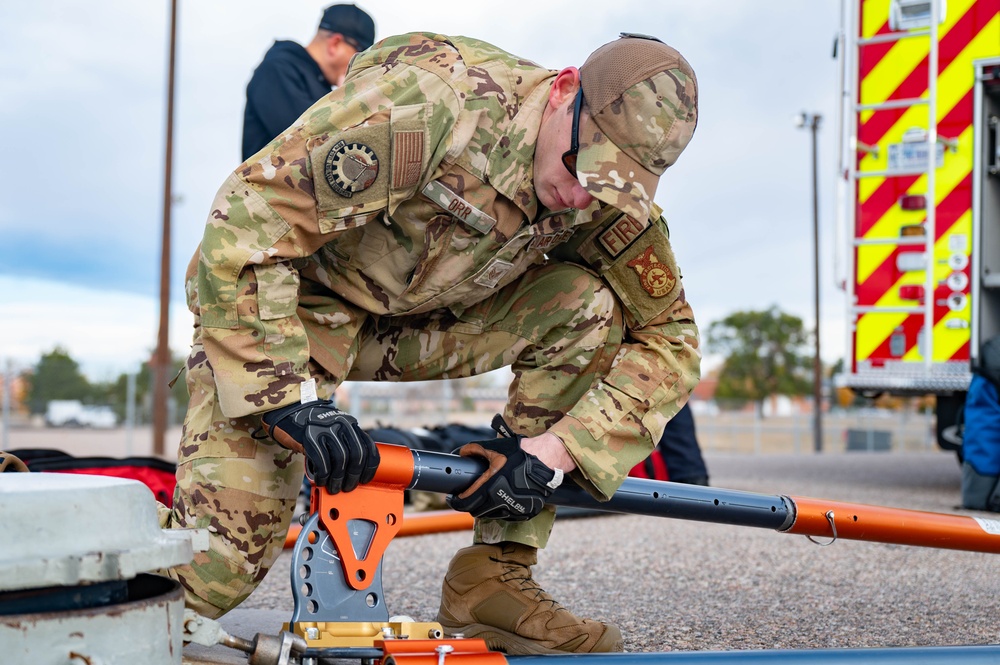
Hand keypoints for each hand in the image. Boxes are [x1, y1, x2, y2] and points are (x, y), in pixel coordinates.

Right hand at [261, 400, 378, 493]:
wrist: (289, 412)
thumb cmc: (313, 428)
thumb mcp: (335, 432)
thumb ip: (345, 446)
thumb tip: (354, 474)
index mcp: (351, 425)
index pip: (368, 447)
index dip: (369, 468)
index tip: (364, 480)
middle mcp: (342, 424)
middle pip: (357, 455)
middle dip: (353, 476)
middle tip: (347, 488)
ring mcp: (326, 429)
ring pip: (341, 459)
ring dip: (337, 479)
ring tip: (332, 487)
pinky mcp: (310, 436)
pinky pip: (322, 461)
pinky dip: (323, 475)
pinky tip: (320, 480)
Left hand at [447, 415, 563, 520]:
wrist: (546, 459)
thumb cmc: (519, 452)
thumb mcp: (494, 447)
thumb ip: (473, 450)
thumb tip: (459, 454)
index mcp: (490, 488)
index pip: (465, 503)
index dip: (456, 501)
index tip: (453, 497)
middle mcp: (501, 503)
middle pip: (476, 511)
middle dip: (469, 504)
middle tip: (468, 495)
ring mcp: (514, 510)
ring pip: (491, 515)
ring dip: (484, 507)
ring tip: (485, 494)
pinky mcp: (525, 513)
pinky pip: (506, 515)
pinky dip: (500, 509)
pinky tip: (501, 497)